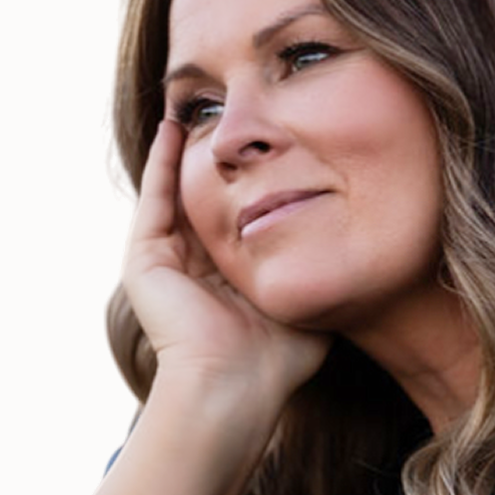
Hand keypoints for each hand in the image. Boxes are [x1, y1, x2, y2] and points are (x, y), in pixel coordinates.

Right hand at [121, 120, 331, 407]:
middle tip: (226, 113)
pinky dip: (161, 161)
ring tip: (194, 106)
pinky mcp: (144, 259)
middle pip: (203, 196)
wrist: (235, 388)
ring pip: (176, 190)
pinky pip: (155, 197)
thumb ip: (317, 271)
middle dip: (215, 156)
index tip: (265, 142)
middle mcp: (195, 266)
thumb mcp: (303, 298)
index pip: (235, 214)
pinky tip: (173, 126)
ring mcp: (166, 262)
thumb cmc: (276, 355)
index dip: (247, 179)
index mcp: (228, 277)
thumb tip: (351, 245)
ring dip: (183, 149)